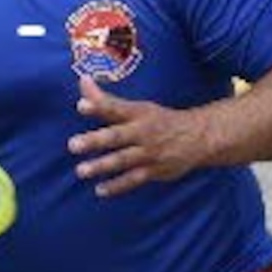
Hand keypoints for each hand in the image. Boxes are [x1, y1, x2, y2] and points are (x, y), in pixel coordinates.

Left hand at [67, 75, 209, 197]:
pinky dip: (118, 186)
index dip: (99, 106)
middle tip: (72, 145)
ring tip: (81, 171)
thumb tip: (82, 80)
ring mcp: (149, 152)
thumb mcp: (136, 107)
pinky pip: (134, 179)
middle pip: (117, 136)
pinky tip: (100, 190)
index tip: (81, 105)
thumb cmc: (157, 120)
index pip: (116, 108)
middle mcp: (143, 132)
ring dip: (102, 166)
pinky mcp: (155, 170)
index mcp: (138, 113)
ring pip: (124, 160)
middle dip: (95, 141)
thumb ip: (106, 100)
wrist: (199, 137)